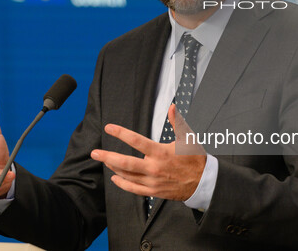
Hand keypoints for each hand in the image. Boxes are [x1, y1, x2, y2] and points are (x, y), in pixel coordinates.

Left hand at [90, 105, 205, 200]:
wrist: (203, 182)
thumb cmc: (195, 159)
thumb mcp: (187, 138)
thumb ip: (176, 122)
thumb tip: (172, 107)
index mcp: (160, 152)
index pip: (136, 141)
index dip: (121, 133)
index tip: (109, 128)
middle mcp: (154, 167)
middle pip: (125, 162)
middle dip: (107, 156)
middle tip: (95, 153)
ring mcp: (152, 181)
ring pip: (127, 175)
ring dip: (113, 167)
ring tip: (104, 160)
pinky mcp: (153, 191)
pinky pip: (133, 189)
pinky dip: (122, 183)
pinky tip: (115, 178)